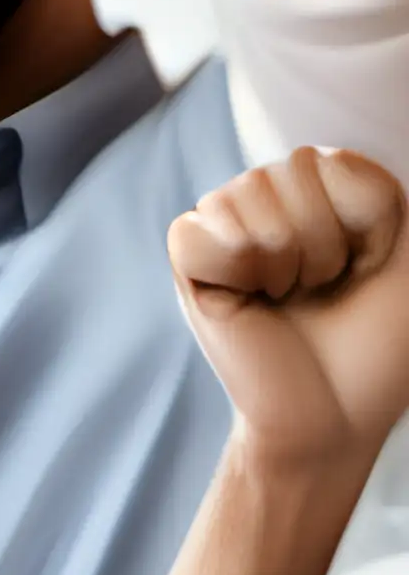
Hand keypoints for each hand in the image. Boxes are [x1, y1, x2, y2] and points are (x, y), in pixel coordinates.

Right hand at [174, 146, 408, 483]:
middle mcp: (270, 198)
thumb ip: (382, 193)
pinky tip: (248, 297)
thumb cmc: (376, 348)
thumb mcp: (407, 259)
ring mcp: (224, 225)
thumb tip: (329, 156)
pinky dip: (235, 267)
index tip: (369, 268)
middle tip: (322, 288)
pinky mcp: (187, 258)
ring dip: (284, 260)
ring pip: (248, 194)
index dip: (367, 221)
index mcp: (325, 192)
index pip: (339, 160)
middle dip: (324, 240)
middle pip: (293, 168)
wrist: (334, 418)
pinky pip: (201, 229)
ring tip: (287, 295)